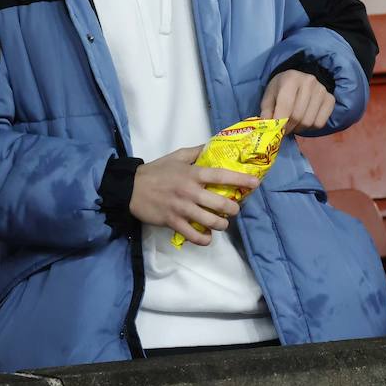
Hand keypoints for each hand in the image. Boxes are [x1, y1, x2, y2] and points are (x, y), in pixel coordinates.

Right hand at [129, 146, 258, 246]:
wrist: (130, 188)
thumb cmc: (155, 171)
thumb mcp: (175, 156)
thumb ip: (195, 152)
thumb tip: (211, 146)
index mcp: (192, 173)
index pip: (221, 175)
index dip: (241, 179)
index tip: (255, 183)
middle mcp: (190, 191)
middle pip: (221, 204)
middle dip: (233, 209)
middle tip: (233, 209)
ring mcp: (182, 208)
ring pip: (211, 222)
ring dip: (221, 225)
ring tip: (221, 223)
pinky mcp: (173, 222)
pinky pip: (194, 235)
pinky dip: (204, 239)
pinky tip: (207, 236)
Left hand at [260, 69, 334, 132]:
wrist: (299, 79)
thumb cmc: (281, 88)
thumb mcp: (269, 96)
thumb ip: (267, 111)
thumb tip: (267, 127)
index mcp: (291, 78)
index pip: (286, 106)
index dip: (279, 123)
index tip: (276, 131)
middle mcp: (308, 82)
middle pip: (297, 116)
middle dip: (288, 127)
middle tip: (284, 129)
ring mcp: (321, 90)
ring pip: (309, 122)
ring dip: (299, 128)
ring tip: (293, 124)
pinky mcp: (330, 99)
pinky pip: (320, 123)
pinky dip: (310, 127)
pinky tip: (304, 120)